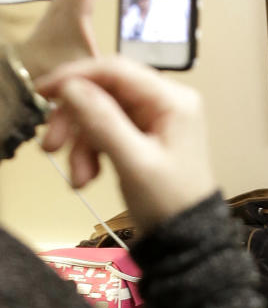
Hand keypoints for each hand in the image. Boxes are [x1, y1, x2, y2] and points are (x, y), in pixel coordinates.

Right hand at [36, 56, 215, 232]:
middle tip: (50, 148)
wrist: (184, 238)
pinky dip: (91, 152)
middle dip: (75, 120)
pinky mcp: (142, 136)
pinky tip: (88, 177)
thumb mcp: (134, 162)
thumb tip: (71, 86)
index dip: (76, 76)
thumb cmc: (168, 200)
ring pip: (99, 113)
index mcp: (173, 100)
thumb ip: (103, 121)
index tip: (43, 93)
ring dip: (81, 143)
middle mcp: (165, 102)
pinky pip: (105, 130)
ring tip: (79, 178)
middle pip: (103, 92)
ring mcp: (154, 119)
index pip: (116, 70)